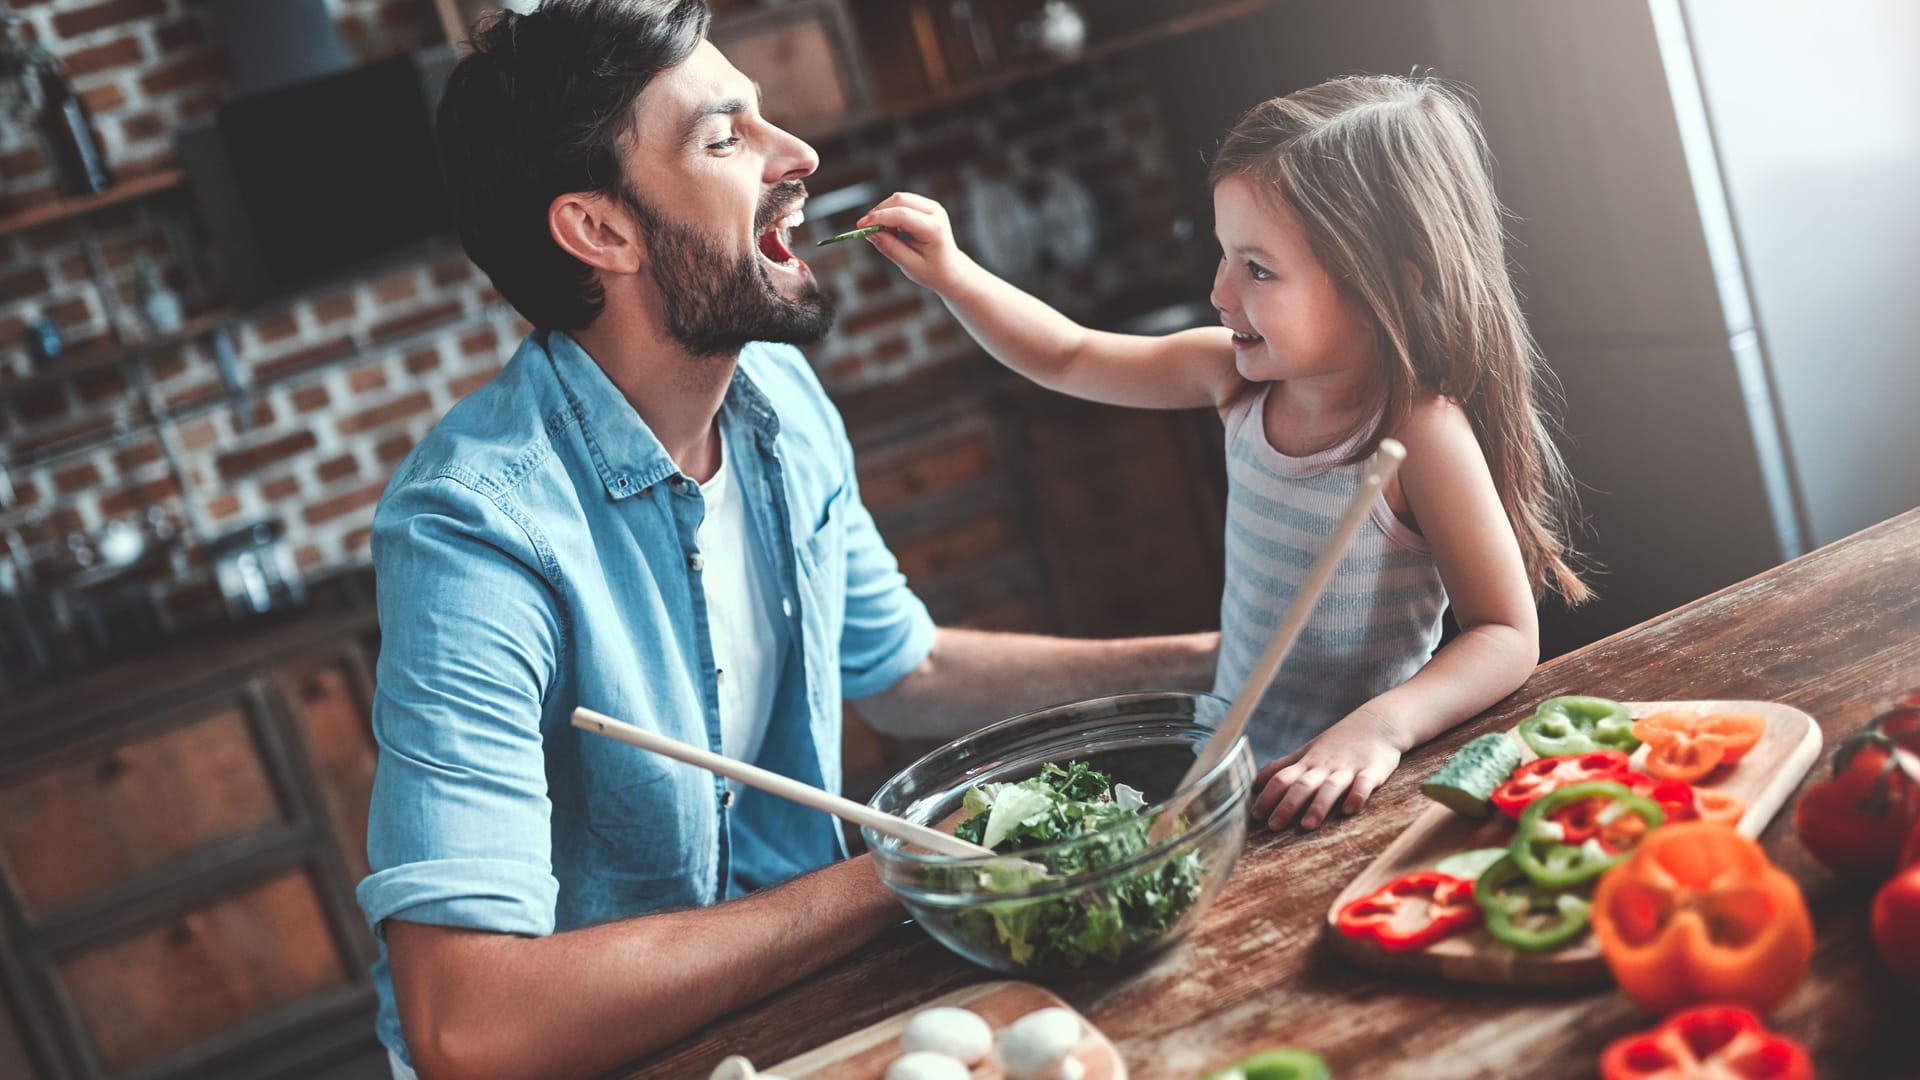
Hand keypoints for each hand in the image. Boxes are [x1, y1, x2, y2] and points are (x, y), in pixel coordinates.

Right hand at [857, 192, 973, 293]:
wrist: (951, 270)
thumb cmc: (932, 271)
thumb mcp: (909, 265)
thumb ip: (889, 247)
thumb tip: (869, 232)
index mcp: (934, 229)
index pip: (902, 215)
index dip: (878, 218)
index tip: (860, 226)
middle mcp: (936, 212)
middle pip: (899, 200)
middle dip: (878, 212)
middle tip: (864, 228)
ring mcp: (933, 207)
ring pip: (899, 199)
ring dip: (884, 212)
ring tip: (882, 234)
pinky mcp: (927, 206)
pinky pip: (903, 202)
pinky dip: (891, 212)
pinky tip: (890, 230)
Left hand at [1250, 711, 1404, 830]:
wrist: (1377, 722)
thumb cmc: (1337, 743)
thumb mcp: (1306, 752)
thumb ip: (1282, 767)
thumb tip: (1254, 783)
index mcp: (1307, 763)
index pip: (1281, 778)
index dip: (1267, 796)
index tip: (1255, 816)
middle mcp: (1324, 766)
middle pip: (1302, 785)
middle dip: (1287, 805)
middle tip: (1274, 826)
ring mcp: (1348, 768)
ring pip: (1330, 787)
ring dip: (1319, 805)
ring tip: (1307, 825)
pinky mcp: (1372, 770)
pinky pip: (1364, 784)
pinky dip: (1357, 795)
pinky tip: (1349, 810)